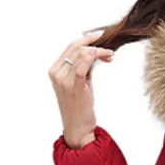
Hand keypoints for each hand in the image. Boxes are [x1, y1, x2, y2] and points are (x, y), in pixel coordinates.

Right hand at [48, 29, 114, 146]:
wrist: (77, 127)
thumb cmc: (79, 106)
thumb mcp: (79, 83)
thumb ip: (82, 67)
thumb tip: (95, 52)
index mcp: (55, 70)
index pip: (70, 47)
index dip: (86, 40)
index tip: (100, 36)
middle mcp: (57, 73)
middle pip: (75, 47)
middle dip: (94, 43)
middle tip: (109, 48)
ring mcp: (64, 80)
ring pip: (81, 54)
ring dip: (99, 51)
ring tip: (110, 56)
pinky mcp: (75, 87)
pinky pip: (82, 66)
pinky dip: (93, 56)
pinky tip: (104, 55)